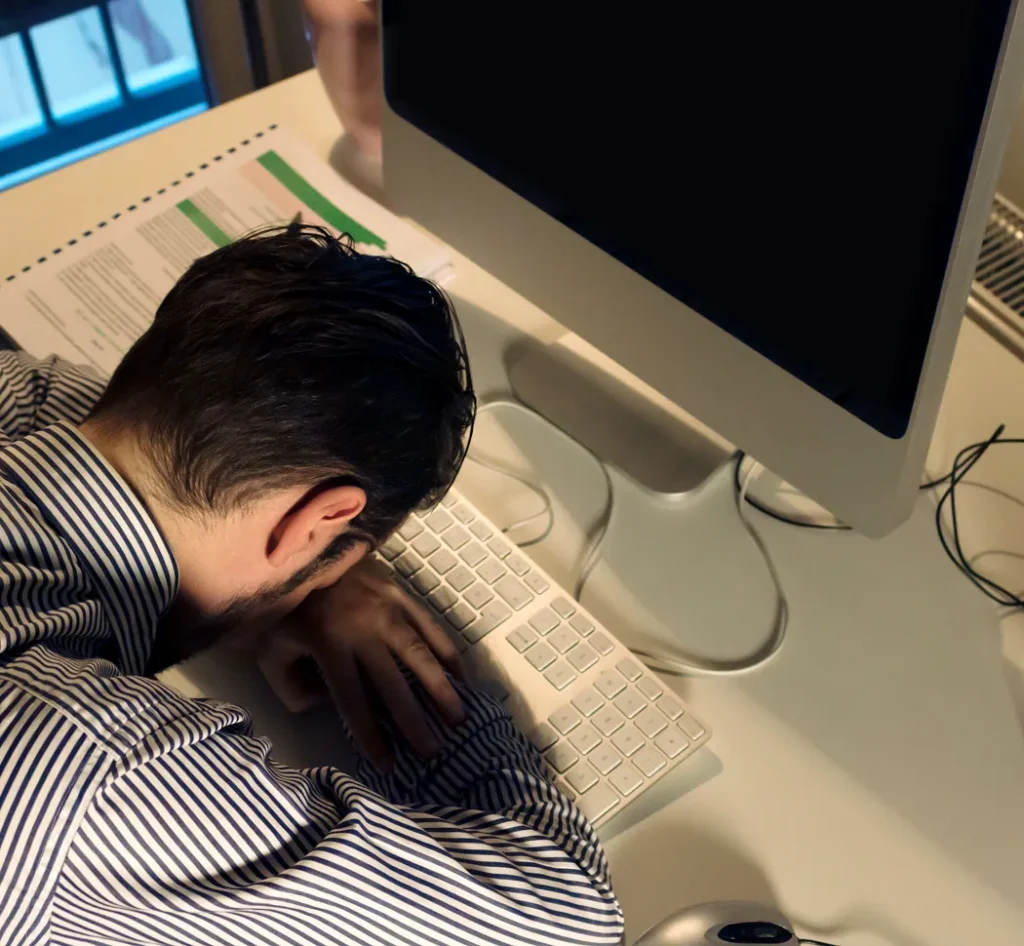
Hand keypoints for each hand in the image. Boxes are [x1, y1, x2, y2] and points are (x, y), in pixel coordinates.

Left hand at [256, 557, 465, 768]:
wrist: (302, 544)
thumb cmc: (284, 603)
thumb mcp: (271, 649)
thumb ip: (293, 687)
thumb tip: (327, 706)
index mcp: (329, 644)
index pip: (354, 700)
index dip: (371, 735)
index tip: (388, 764)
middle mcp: (364, 628)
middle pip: (393, 684)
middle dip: (413, 722)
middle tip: (433, 752)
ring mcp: (387, 608)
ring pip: (420, 655)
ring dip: (441, 689)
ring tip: (459, 718)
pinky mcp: (400, 593)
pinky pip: (430, 626)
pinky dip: (447, 652)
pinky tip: (462, 676)